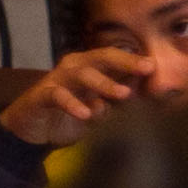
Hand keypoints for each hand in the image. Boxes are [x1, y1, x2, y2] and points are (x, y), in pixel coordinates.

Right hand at [0, 39, 143, 150]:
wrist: (33, 130)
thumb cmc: (71, 115)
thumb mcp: (100, 109)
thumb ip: (118, 100)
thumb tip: (145, 91)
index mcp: (89, 66)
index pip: (114, 58)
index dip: (134, 60)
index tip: (154, 66)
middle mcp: (74, 68)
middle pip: (101, 58)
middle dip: (125, 62)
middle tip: (145, 69)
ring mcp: (57, 79)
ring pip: (82, 75)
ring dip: (104, 84)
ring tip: (123, 94)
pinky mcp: (42, 95)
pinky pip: (58, 96)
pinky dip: (72, 104)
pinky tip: (85, 114)